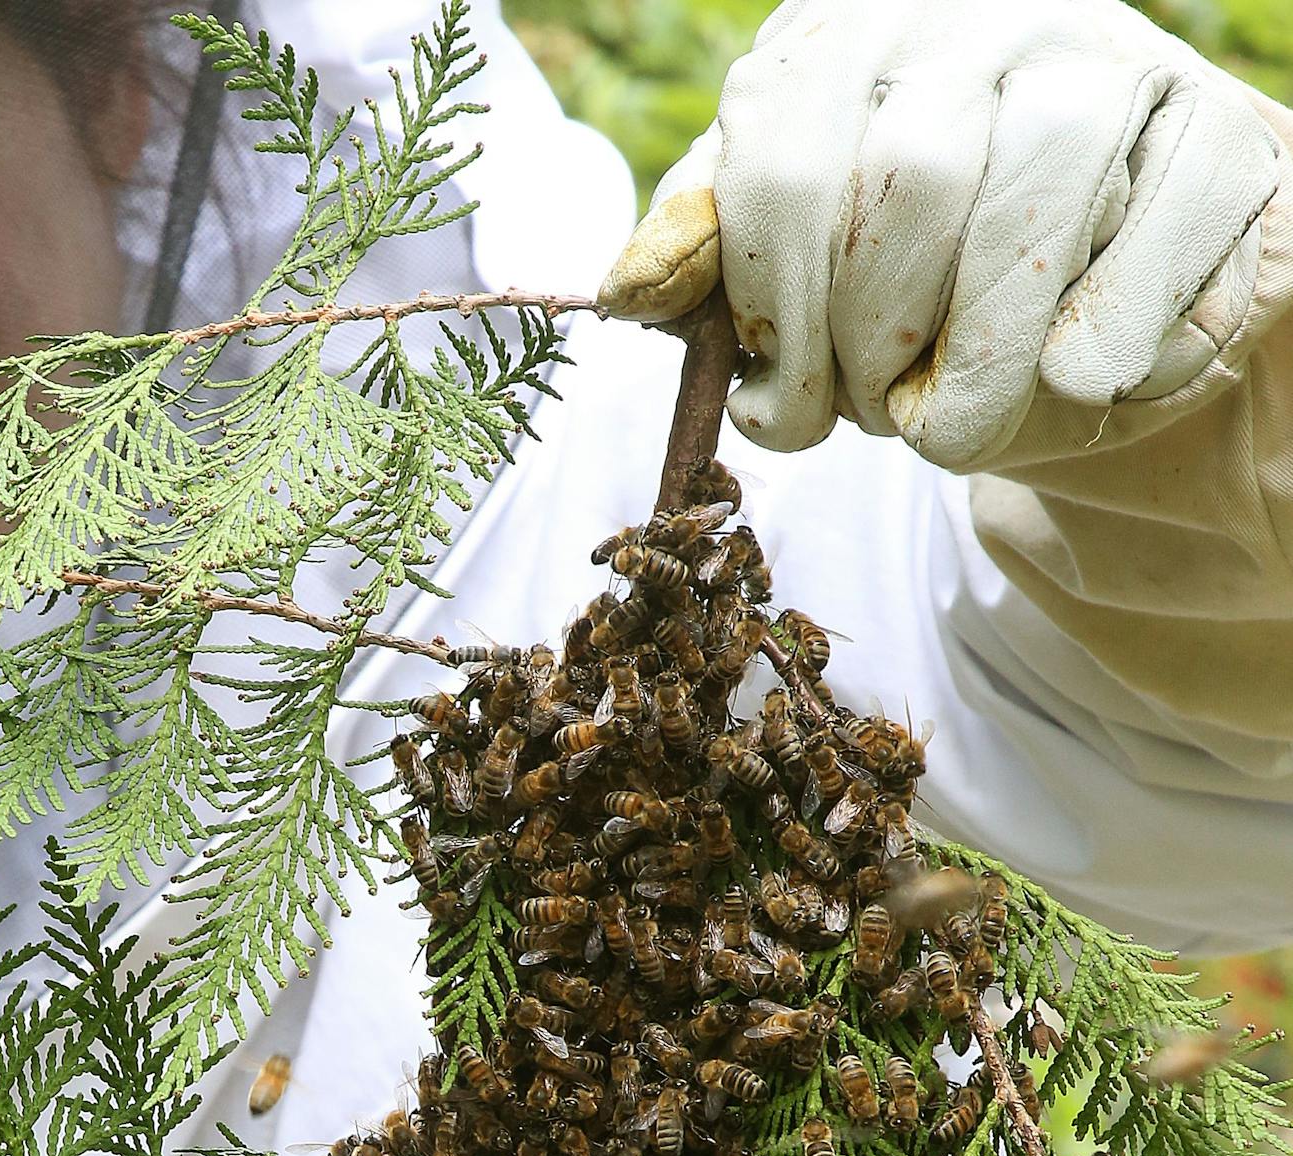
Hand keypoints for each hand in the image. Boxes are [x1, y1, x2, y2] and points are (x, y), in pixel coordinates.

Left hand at [598, 0, 1284, 468]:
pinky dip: (1104, 347)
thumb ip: (705, 258)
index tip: (780, 411)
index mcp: (849, 33)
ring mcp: (1105, 59)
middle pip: (904, 189)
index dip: (775, 317)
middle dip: (871, 349)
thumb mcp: (787, 248)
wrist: (1089, 253)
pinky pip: (1156, 243)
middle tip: (872, 422)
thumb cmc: (909, 261)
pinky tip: (1073, 386)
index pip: (785, 164)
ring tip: (953, 430)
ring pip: (1029, 210)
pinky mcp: (1211, 131)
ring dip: (980, 366)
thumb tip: (628, 289)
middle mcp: (978, 15)